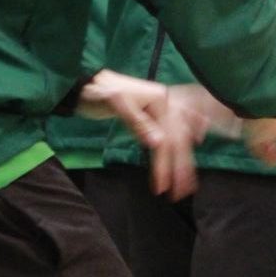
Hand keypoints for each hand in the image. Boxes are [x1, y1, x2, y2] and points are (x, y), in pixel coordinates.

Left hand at [75, 71, 201, 200]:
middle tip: (180, 193)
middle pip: (177, 140)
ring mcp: (159, 110)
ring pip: (177, 139)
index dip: (166, 164)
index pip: (168, 136)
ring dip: (182, 162)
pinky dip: (179, 149)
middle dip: (180, 167)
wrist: (85, 84)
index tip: (162, 187)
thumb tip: (159, 144)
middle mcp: (165, 104)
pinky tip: (190, 152)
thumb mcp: (116, 104)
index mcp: (160, 99)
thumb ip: (138, 122)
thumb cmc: (97, 92)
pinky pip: (170, 135)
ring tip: (184, 185)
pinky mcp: (152, 117)